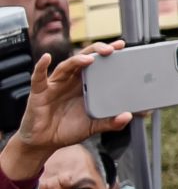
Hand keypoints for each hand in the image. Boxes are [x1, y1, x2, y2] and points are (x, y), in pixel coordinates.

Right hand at [0, 44, 130, 180]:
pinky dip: (41, 67)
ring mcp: (56, 85)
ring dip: (78, 60)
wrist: (45, 142)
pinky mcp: (39, 93)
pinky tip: (46, 58)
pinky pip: (38, 78)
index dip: (108, 53)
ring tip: (90, 59)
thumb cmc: (68, 129)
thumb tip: (127, 116)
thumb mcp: (93, 126)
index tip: (121, 46)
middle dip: (97, 51)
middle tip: (111, 49)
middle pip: (85, 59)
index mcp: (86, 85)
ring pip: (67, 66)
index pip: (98, 64)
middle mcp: (72, 81)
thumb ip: (111, 122)